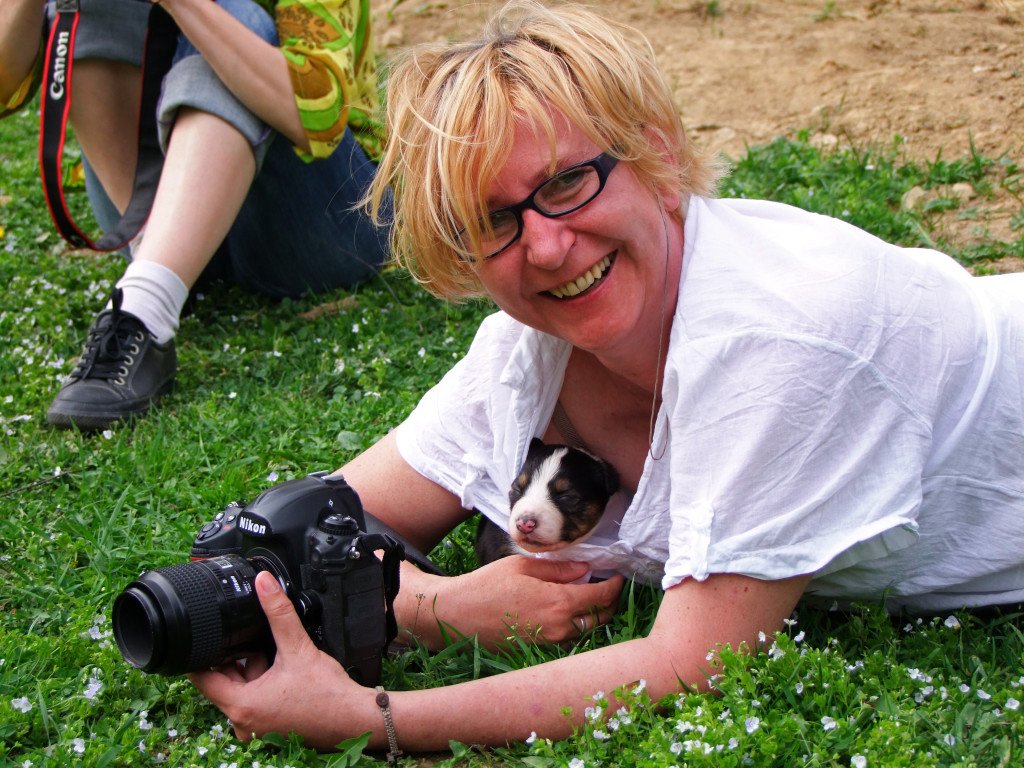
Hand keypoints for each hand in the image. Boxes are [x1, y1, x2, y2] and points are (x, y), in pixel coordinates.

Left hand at [187, 571, 375, 750]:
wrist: (353, 719)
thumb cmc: (327, 694)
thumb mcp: (298, 647)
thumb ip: (279, 612)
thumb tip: (264, 583)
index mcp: (241, 705)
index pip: (201, 678)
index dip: (200, 655)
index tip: (205, 637)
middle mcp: (243, 722)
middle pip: (223, 682)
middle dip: (236, 659)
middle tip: (257, 642)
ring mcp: (256, 729)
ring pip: (241, 690)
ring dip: (252, 671)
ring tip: (276, 657)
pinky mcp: (269, 729)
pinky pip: (255, 701)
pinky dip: (263, 685)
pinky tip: (284, 673)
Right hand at [400, 556, 623, 649]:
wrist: (455, 615)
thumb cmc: (486, 585)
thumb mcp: (523, 567)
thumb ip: (558, 569)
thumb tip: (586, 570)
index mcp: (558, 604)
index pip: (602, 597)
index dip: (615, 586)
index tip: (618, 576)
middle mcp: (559, 629)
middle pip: (601, 619)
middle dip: (610, 603)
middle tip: (608, 587)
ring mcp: (548, 644)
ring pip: (586, 633)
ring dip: (594, 617)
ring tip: (590, 599)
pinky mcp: (538, 652)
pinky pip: (568, 641)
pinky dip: (576, 627)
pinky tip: (568, 613)